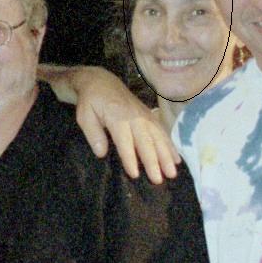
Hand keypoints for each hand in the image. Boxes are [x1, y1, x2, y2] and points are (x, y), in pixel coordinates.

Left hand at [69, 68, 178, 182]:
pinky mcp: (150, 116)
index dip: (130, 158)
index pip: (124, 141)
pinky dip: (170, 146)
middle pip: (146, 141)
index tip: (135, 174)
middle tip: (159, 180)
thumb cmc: (91, 102)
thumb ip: (93, 134)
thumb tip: (101, 153)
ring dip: (166, 155)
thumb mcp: (84, 116)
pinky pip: (163, 132)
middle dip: (153, 161)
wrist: (101, 82)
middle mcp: (135, 117)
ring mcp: (145, 116)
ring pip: (158, 137)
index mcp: (117, 117)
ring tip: (172, 173)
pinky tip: (176, 159)